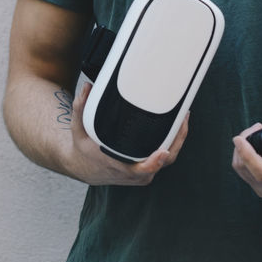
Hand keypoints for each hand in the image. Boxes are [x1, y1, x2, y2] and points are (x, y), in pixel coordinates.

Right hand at [65, 82, 189, 185]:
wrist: (84, 167)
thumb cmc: (84, 147)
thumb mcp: (78, 128)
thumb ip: (81, 108)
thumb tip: (87, 87)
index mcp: (117, 166)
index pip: (141, 169)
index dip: (154, 162)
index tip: (162, 152)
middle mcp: (132, 173)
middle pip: (163, 161)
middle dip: (177, 140)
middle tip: (183, 117)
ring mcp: (142, 174)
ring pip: (166, 160)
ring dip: (178, 140)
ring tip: (183, 117)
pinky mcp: (146, 171)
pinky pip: (164, 160)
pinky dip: (172, 144)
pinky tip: (177, 128)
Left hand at [232, 122, 261, 198]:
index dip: (248, 155)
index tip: (239, 139)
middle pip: (248, 171)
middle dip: (243, 147)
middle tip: (255, 128)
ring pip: (243, 171)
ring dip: (242, 150)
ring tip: (255, 132)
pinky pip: (245, 172)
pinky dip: (244, 156)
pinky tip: (253, 144)